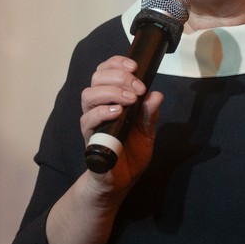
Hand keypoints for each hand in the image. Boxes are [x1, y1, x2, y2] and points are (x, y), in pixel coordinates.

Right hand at [78, 55, 162, 194]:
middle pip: (97, 78)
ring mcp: (92, 122)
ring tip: (130, 99)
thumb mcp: (147, 131)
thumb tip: (156, 95)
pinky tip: (118, 112)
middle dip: (119, 77)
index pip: (106, 71)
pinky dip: (103, 112)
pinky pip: (88, 119)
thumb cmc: (131, 152)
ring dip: (112, 92)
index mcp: (111, 99)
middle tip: (138, 87)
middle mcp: (98, 107)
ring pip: (89, 95)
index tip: (134, 66)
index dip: (117, 63)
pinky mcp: (90, 137)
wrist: (121, 180)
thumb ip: (150, 113)